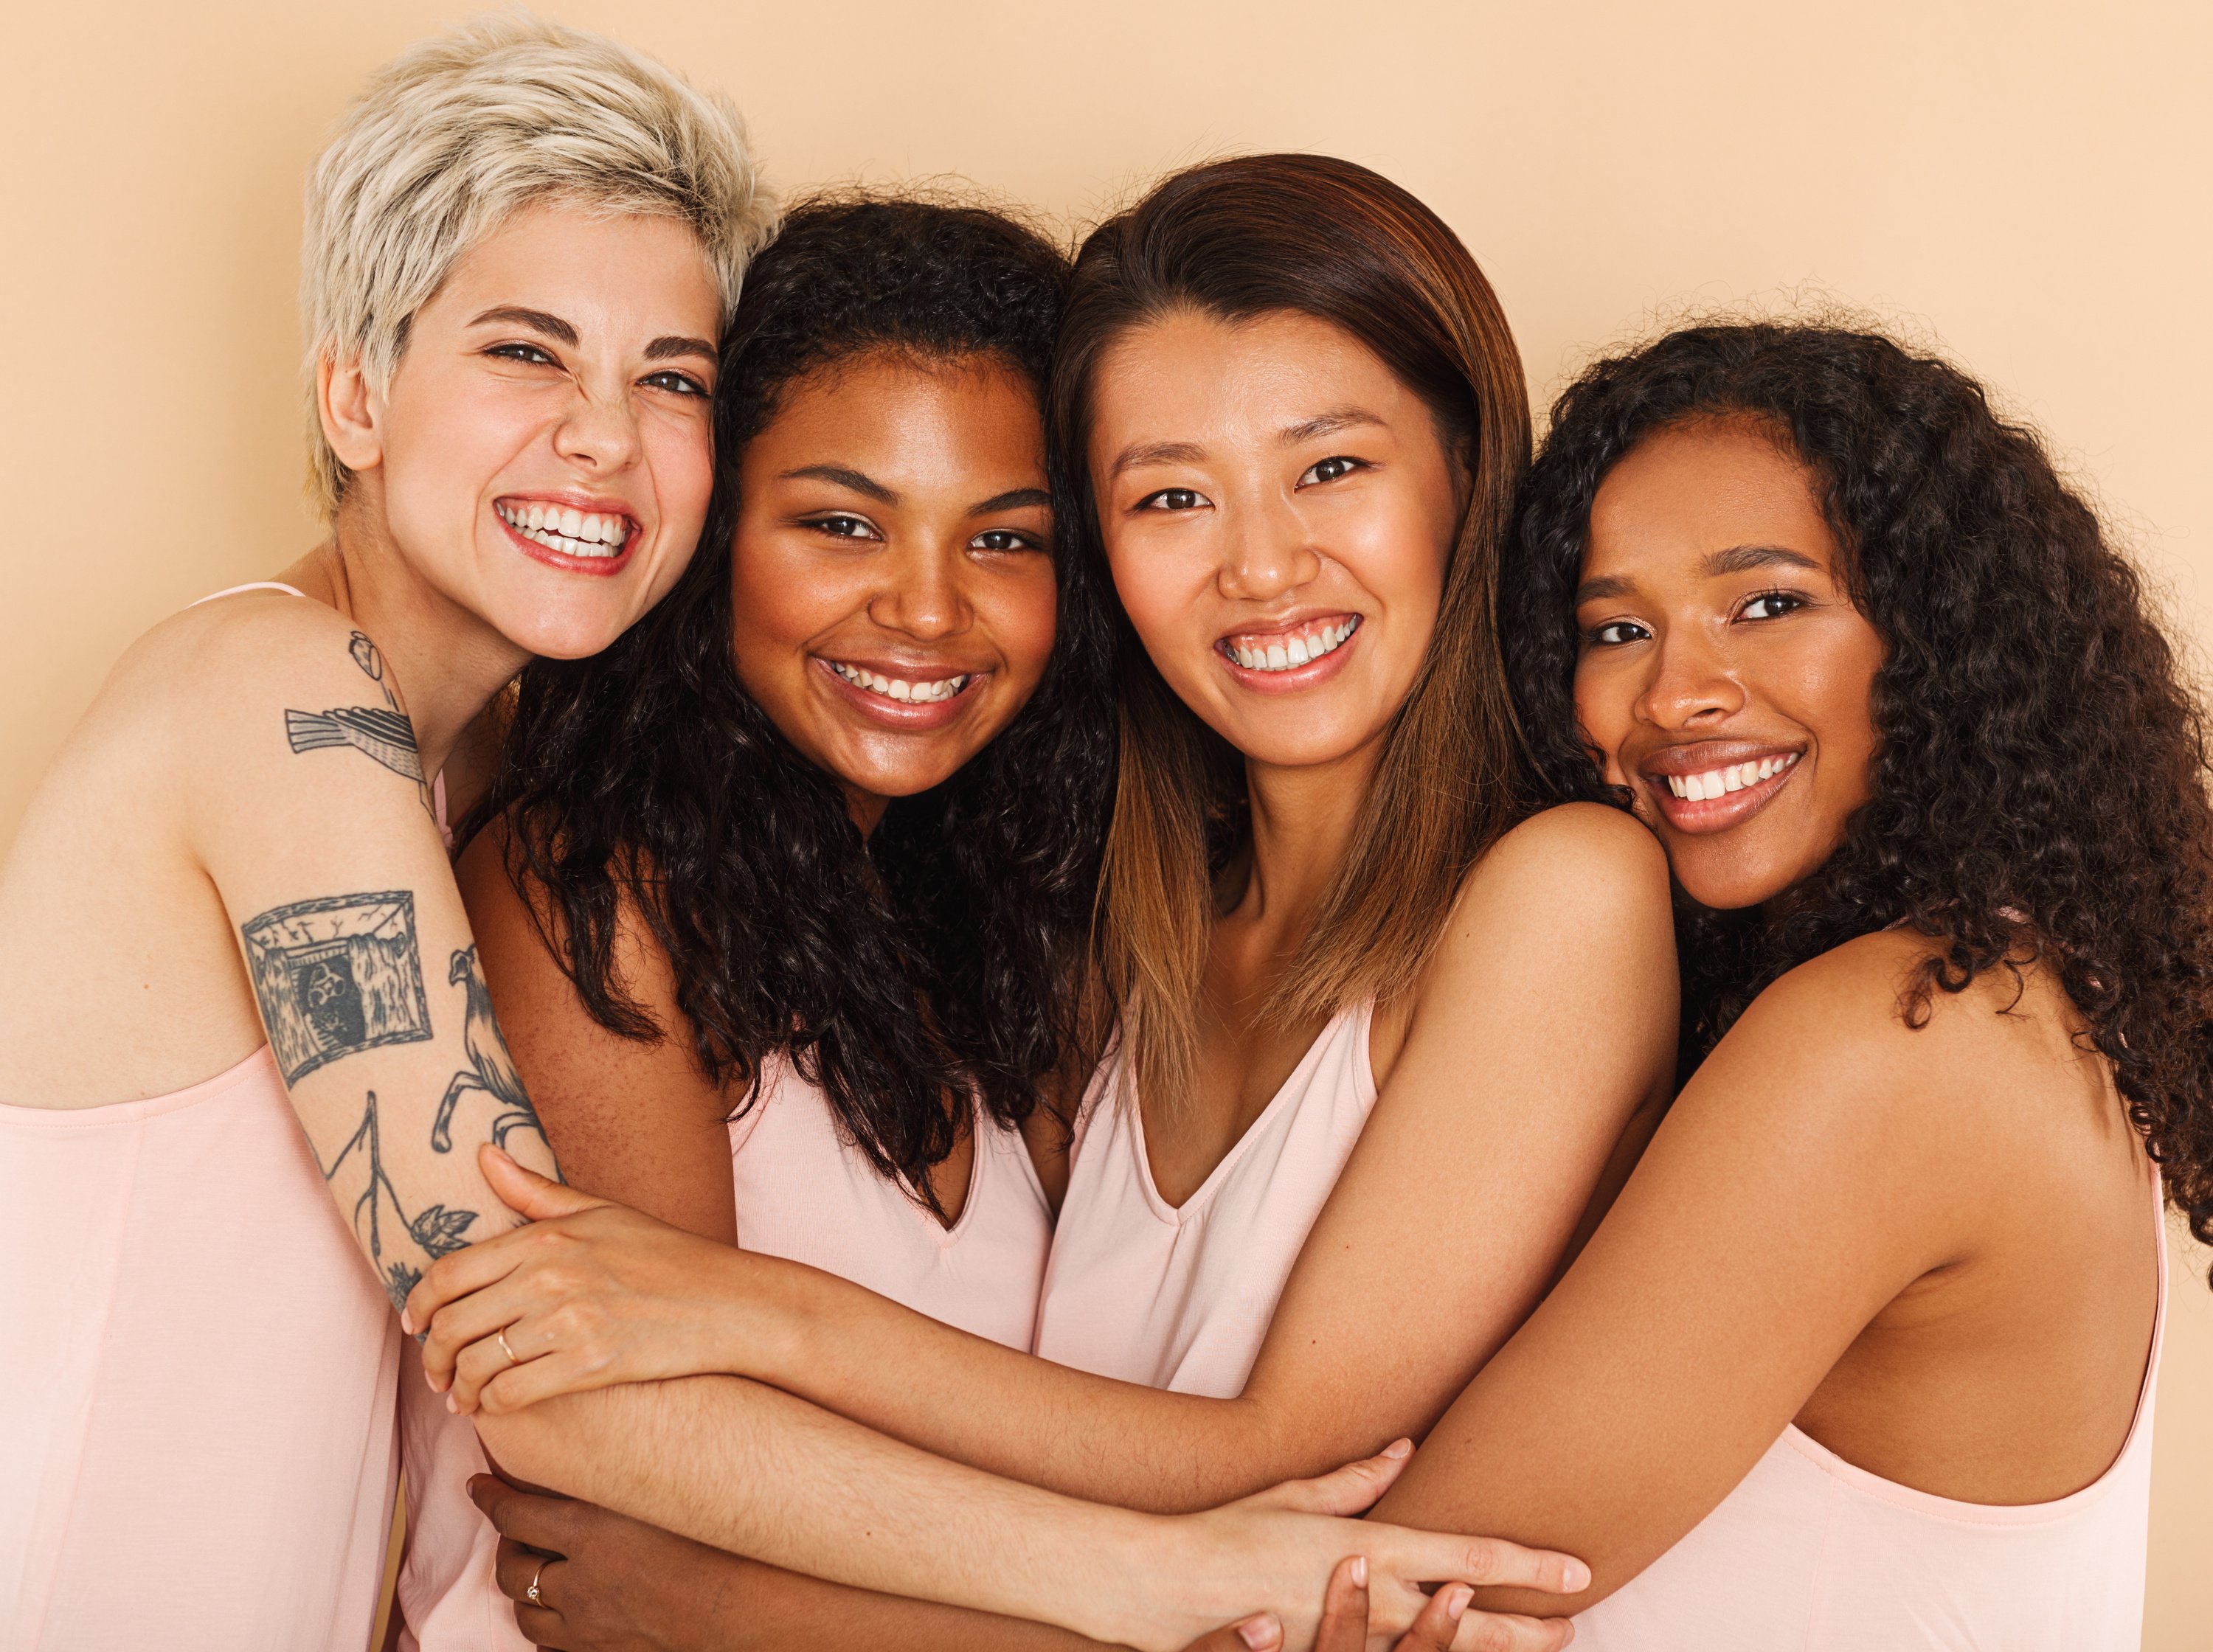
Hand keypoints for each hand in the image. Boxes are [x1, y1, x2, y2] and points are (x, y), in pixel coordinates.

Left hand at [403, 1146, 769, 1413]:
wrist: (727, 1302)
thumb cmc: (667, 1254)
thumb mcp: (602, 1211)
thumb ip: (535, 1191)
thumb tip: (482, 1155)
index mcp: (546, 1237)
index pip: (451, 1272)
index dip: (418, 1304)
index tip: (414, 1324)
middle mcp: (549, 1277)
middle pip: (454, 1323)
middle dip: (432, 1355)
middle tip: (434, 1370)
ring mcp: (568, 1322)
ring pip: (477, 1364)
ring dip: (457, 1387)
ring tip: (459, 1396)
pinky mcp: (589, 1365)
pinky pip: (512, 1393)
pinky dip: (491, 1406)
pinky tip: (493, 1407)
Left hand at [472, 1474, 755, 1650]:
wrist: (748, 1606)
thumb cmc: (717, 1539)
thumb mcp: (665, 1491)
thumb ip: (622, 1473)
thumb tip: (598, 1443)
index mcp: (590, 1533)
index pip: (515, 1513)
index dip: (488, 1498)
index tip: (475, 1486)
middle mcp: (578, 1583)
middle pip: (512, 1567)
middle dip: (504, 1545)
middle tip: (509, 1529)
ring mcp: (587, 1626)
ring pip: (524, 1612)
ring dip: (521, 1590)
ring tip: (529, 1573)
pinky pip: (551, 1647)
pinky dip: (546, 1629)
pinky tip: (558, 1615)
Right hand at [1129, 1444, 1584, 1651]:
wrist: (1167, 1584)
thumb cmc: (1228, 1532)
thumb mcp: (1295, 1495)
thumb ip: (1355, 1479)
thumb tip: (1404, 1450)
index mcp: (1368, 1544)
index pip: (1467, 1554)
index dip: (1526, 1565)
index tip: (1575, 1569)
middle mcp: (1372, 1594)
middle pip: (1471, 1619)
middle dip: (1527, 1626)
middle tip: (1572, 1626)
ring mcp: (1352, 1636)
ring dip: (1492, 1651)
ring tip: (1537, 1647)